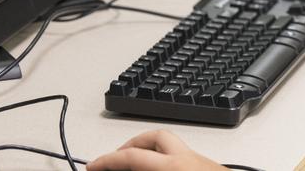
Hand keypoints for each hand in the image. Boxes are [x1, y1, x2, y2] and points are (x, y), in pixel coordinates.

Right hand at [87, 130, 225, 170]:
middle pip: (155, 137)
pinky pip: (182, 157)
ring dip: (150, 151)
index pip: (132, 157)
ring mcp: (202, 161)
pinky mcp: (211, 168)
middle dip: (132, 144)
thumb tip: (123, 170)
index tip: (93, 166)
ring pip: (171, 146)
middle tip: (116, 159)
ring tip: (135, 166)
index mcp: (173, 167)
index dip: (107, 161)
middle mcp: (189, 159)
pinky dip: (165, 161)